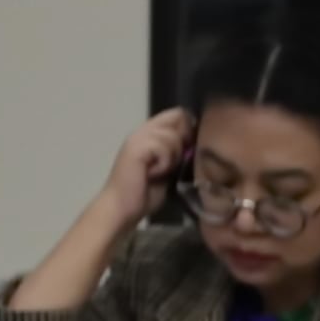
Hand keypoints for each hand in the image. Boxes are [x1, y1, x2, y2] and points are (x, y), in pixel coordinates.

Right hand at [102, 108, 192, 223]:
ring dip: (173, 157)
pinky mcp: (136, 147)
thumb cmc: (145, 192)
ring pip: (172, 135)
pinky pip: (163, 147)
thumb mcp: (169, 168)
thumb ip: (178, 153)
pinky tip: (153, 174)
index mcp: (150, 133)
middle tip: (173, 163)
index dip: (189, 129)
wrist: (124, 206)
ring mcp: (138, 137)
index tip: (188, 149)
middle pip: (178, 117)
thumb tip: (195, 143)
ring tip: (160, 171)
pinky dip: (164, 163)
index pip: (178, 114)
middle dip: (183, 142)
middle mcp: (143, 130)